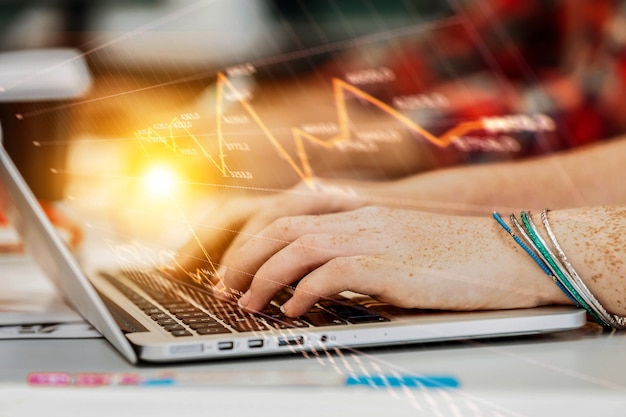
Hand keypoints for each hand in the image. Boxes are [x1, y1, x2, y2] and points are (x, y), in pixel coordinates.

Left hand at [223, 207, 570, 315]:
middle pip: (281, 227)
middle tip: (225, 285)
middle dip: (244, 256)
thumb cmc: (458, 256)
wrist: (509, 253)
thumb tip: (322, 284)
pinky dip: (301, 292)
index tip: (238, 266)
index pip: (290, 216)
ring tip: (246, 302)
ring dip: (262, 275)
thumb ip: (361, 257)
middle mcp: (360, 219)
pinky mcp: (387, 262)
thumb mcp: (400, 248)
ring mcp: (372, 236)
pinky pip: (327, 274)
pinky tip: (292, 311)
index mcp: (361, 213)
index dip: (256, 239)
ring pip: (295, 246)